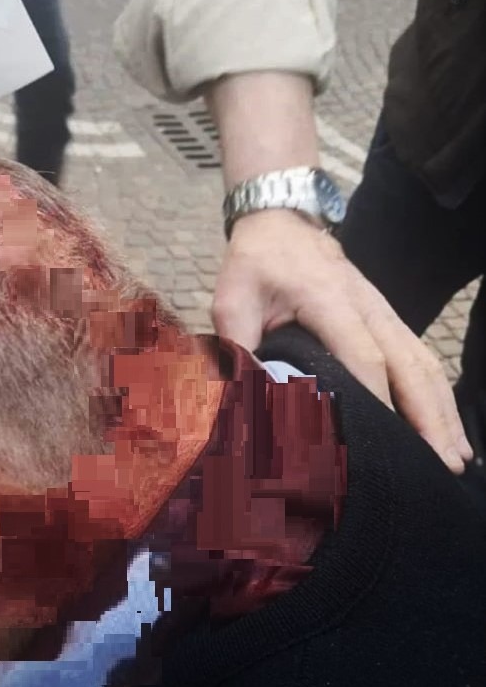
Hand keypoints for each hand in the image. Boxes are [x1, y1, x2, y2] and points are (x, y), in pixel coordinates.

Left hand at [212, 209, 472, 472]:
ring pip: (423, 362)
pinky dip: (437, 391)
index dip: (376, 399)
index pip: (362, 355)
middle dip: (428, 415)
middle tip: (444, 463)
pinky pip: (419, 356)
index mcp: (329, 300)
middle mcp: (368, 306)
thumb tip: (238, 395)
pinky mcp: (386, 317)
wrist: (281, 223)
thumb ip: (237, 345)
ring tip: (455, 455)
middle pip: (409, 364)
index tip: (386, 442)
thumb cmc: (256, 265)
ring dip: (442, 409)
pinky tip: (445, 422)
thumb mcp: (232, 300)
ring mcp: (383, 310)